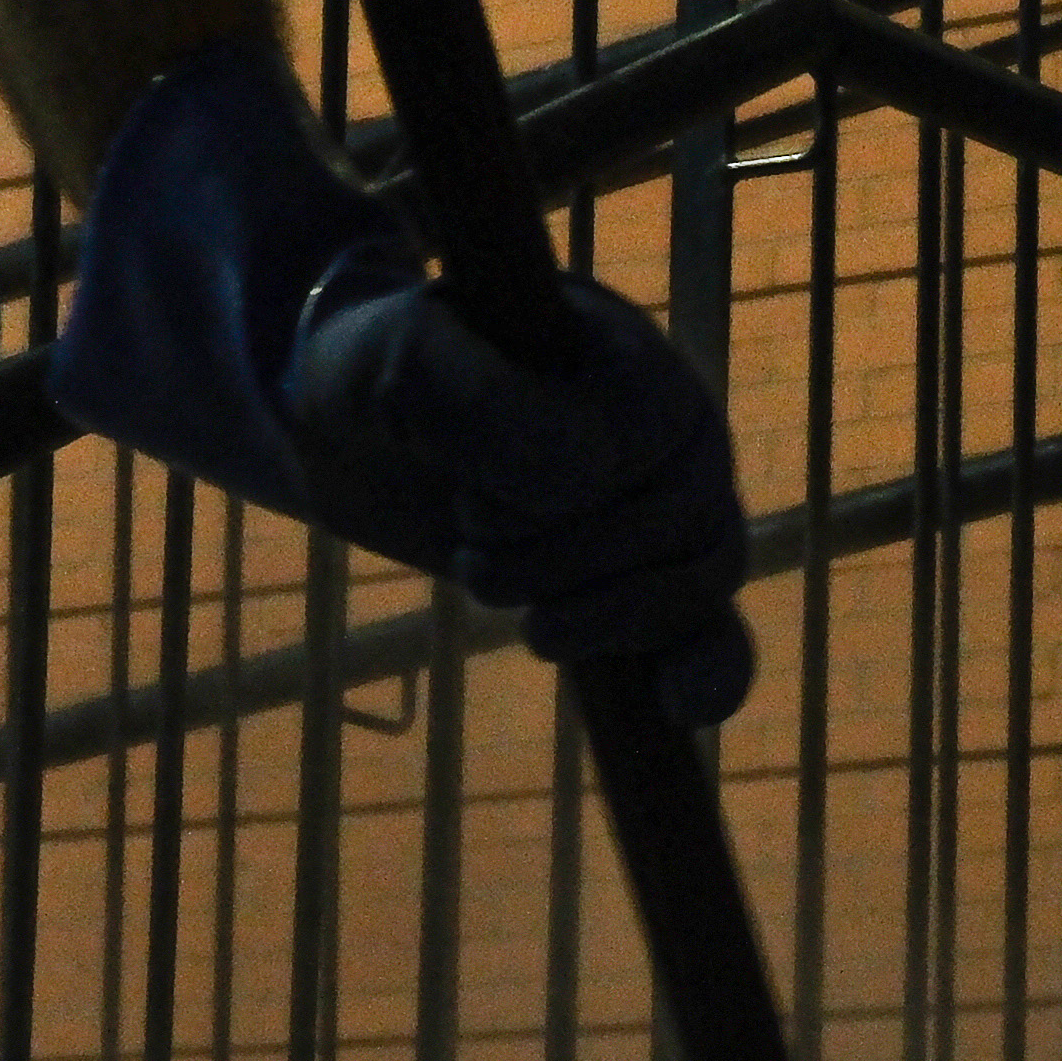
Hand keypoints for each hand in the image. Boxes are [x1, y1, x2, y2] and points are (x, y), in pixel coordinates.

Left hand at [278, 258, 756, 737]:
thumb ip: (485, 403)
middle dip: (567, 561)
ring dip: (603, 617)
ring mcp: (671, 500)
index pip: (644, 436)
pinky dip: (711, 672)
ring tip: (526, 621)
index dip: (558, 491)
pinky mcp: (648, 577)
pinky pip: (716, 630)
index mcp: (625, 350)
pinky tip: (683, 710)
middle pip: (683, 515)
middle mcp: (672, 419)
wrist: (345, 428)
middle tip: (471, 559)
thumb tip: (584, 479)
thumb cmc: (375, 375)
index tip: (467, 496)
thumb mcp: (402, 365)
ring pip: (701, 577)